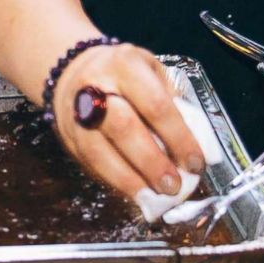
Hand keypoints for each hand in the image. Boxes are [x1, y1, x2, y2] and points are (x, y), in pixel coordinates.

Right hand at [51, 42, 206, 200]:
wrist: (73, 72)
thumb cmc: (124, 73)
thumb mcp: (151, 71)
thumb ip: (171, 100)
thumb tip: (193, 143)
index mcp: (125, 66)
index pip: (155, 105)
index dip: (178, 137)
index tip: (195, 162)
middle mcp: (95, 87)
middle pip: (123, 128)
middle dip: (152, 162)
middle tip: (173, 185)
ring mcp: (76, 114)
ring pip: (99, 153)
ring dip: (129, 180)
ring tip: (153, 197)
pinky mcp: (68, 137)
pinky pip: (89, 164)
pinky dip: (113, 181)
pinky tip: (134, 191)